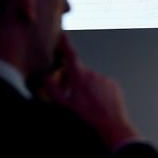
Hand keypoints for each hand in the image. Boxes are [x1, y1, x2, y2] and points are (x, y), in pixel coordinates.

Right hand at [41, 34, 140, 149]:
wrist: (111, 123)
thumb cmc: (86, 115)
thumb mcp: (64, 104)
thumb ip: (53, 89)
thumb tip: (44, 77)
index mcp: (80, 77)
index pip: (71, 55)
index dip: (66, 44)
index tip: (63, 34)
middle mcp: (93, 74)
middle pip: (79, 72)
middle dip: (73, 80)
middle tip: (70, 95)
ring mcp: (104, 78)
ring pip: (91, 79)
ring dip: (86, 87)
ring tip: (86, 103)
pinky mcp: (113, 84)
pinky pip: (102, 84)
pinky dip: (97, 90)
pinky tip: (96, 102)